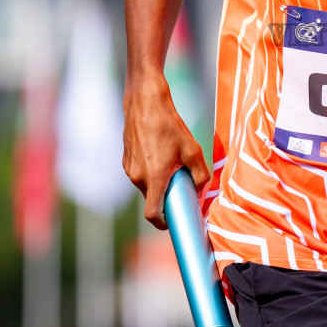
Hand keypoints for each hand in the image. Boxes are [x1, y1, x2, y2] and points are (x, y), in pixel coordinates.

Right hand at [122, 74, 210, 230]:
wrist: (145, 102)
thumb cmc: (169, 125)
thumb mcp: (192, 149)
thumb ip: (200, 175)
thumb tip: (200, 191)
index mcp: (154, 177)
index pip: (152, 214)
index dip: (163, 223)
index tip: (174, 221)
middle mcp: (138, 177)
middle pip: (152, 199)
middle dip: (166, 197)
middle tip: (181, 183)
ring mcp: (129, 169)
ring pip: (146, 186)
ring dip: (159, 183)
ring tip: (171, 163)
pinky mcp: (126, 160)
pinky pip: (140, 174)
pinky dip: (151, 172)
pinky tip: (160, 154)